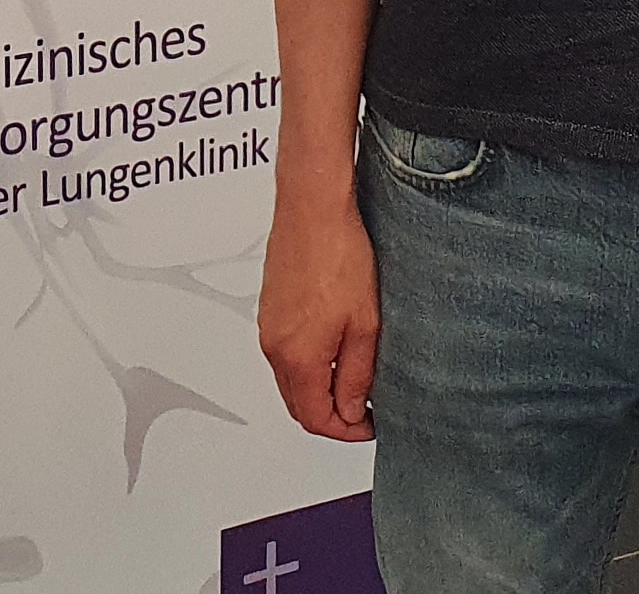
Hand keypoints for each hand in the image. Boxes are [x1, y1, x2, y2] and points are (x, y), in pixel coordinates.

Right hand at [256, 191, 379, 440]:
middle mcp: (274, 345)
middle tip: (365, 409)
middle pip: (297, 404)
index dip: (346, 431)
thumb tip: (351, 410)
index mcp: (298, 356)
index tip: (370, 425)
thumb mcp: (365, 326)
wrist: (312, 207)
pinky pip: (285, 353)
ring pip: (290, 379)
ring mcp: (268, 325)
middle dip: (331, 415)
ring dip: (320, 388)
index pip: (315, 419)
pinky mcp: (270, 307)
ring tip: (356, 376)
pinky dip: (308, 364)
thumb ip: (357, 376)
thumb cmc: (339, 254)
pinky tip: (335, 346)